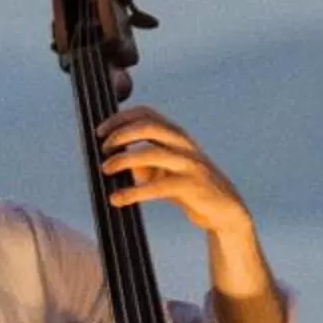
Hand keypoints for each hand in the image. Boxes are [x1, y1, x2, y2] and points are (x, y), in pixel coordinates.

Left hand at [95, 107, 252, 239]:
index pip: (147, 114)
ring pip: (151, 154)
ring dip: (124, 160)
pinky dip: (133, 192)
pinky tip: (115, 199)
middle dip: (122, 133)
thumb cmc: (187, 186)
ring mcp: (188, 164)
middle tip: (103, 148)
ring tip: (105, 169)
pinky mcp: (189, 187)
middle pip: (149, 127)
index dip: (121, 118)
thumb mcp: (163, 170)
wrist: (222, 208)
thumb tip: (113, 160)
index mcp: (176, 135)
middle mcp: (183, 144)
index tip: (100, 131)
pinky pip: (156, 188)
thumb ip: (142, 162)